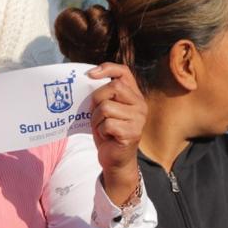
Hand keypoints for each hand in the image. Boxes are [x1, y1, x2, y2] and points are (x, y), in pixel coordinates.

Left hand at [87, 62, 145, 203]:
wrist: (115, 158)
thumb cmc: (108, 132)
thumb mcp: (105, 110)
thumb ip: (103, 95)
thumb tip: (87, 79)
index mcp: (133, 95)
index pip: (123, 72)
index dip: (107, 68)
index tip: (90, 74)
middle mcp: (140, 104)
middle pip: (113, 87)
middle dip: (96, 99)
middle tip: (95, 113)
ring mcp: (138, 118)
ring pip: (106, 107)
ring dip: (96, 119)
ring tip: (101, 127)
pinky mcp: (132, 132)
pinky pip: (107, 124)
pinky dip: (100, 130)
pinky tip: (106, 136)